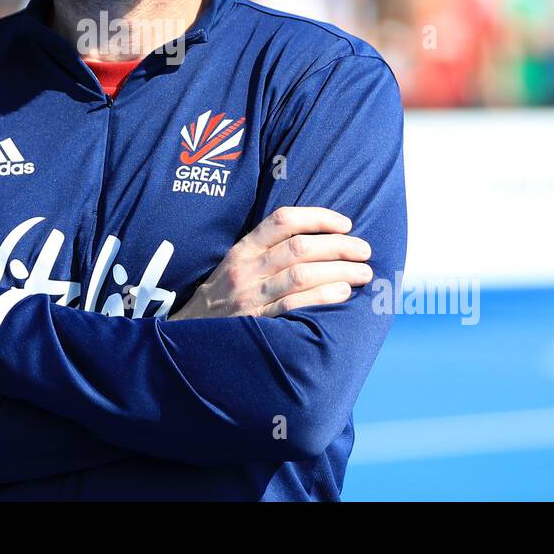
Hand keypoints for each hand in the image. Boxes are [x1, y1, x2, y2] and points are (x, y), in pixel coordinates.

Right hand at [169, 206, 371, 320]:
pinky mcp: (256, 322)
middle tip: (364, 250)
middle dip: (339, 246)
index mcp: (243, 249)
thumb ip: (267, 251)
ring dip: (339, 271)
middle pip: (300, 248)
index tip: (345, 223)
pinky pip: (294, 306)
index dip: (319, 217)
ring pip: (302, 275)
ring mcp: (250, 297)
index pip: (283, 220)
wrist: (189, 335)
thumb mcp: (235, 265)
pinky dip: (323, 297)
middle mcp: (246, 269)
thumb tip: (319, 240)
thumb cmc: (223, 297)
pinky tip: (342, 293)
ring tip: (363, 273)